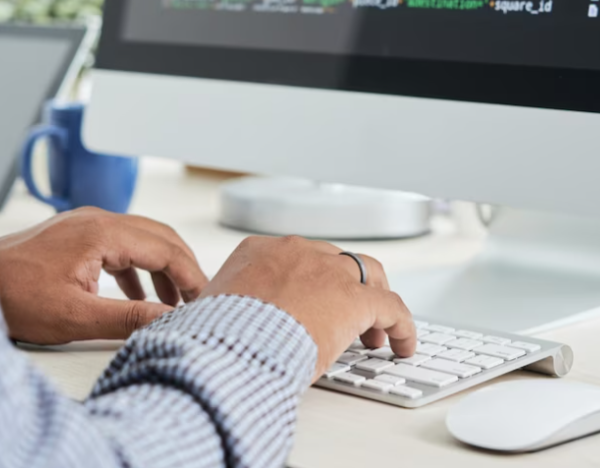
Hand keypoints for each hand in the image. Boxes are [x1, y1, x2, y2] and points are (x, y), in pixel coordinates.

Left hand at [0, 207, 207, 344]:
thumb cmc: (13, 297)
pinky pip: (121, 244)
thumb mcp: (75, 316)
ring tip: (176, 300)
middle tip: (201, 298)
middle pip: (159, 237)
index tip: (205, 300)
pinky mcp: (76, 235)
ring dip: (163, 267)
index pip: (165, 249)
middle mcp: (97, 219)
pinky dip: (138, 267)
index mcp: (102, 232)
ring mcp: (86, 224)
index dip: (191, 276)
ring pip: (142, 238)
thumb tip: (169, 321)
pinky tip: (140, 293)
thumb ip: (128, 317)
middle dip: (184, 267)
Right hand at [201, 236, 416, 380]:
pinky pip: (392, 308)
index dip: (312, 282)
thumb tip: (195, 326)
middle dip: (347, 287)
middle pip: (336, 261)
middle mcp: (297, 252)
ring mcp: (328, 271)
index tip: (314, 304)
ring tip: (379, 333)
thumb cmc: (213, 336)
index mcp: (259, 251)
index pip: (297, 258)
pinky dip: (403, 326)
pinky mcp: (354, 299)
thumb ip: (218, 310)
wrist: (228, 347)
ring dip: (376, 302)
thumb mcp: (209, 312)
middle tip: (352, 318)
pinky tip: (404, 344)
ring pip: (369, 274)